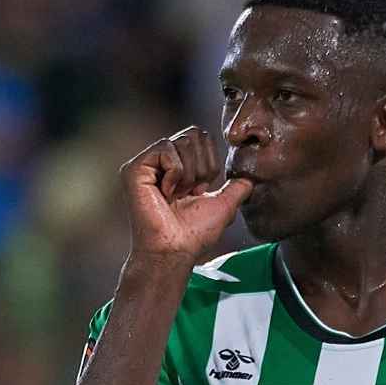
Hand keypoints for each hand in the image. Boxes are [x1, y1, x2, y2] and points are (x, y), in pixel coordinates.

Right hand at [119, 126, 252, 262]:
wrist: (175, 250)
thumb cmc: (195, 233)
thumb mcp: (225, 205)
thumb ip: (238, 187)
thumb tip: (250, 176)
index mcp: (178, 166)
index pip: (202, 138)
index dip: (210, 164)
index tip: (200, 191)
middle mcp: (160, 161)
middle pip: (194, 134)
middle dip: (201, 167)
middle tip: (189, 193)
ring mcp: (146, 164)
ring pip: (182, 141)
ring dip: (189, 174)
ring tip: (177, 195)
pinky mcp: (134, 168)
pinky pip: (166, 149)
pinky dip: (175, 173)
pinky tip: (166, 194)